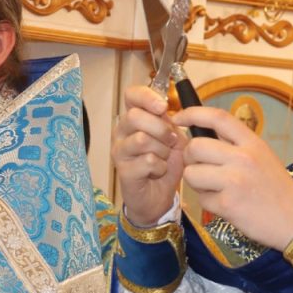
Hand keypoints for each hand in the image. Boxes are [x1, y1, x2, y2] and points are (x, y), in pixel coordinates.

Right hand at [111, 85, 186, 225]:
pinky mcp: (123, 170)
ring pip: (142, 139)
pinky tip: (159, 172)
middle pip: (136, 116)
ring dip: (162, 149)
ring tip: (165, 158)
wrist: (159, 197)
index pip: (131, 95)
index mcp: (133, 118)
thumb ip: (170, 122)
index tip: (163, 107)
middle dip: (161, 128)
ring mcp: (119, 151)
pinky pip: (147, 161)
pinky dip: (160, 167)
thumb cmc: (165, 164)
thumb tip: (165, 109)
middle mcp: (121, 131)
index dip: (147, 96)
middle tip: (171, 141)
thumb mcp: (174, 139)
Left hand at [174, 106, 292, 249]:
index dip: (192, 113)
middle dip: (190, 158)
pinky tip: (226, 205)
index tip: (178, 117)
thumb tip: (200, 132)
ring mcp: (235, 181)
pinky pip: (200, 199)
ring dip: (197, 183)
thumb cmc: (276, 188)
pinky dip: (208, 203)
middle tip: (200, 167)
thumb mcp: (262, 156)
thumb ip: (235, 144)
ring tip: (215, 189)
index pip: (217, 117)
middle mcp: (243, 157)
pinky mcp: (228, 204)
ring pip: (191, 173)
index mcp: (252, 142)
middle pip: (195, 146)